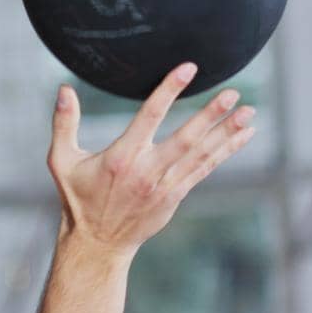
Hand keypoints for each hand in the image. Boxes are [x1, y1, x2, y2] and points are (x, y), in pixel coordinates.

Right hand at [46, 64, 256, 261]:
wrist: (98, 243)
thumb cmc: (78, 198)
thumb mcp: (61, 162)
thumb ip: (64, 124)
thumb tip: (64, 89)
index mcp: (121, 158)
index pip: (149, 117)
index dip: (169, 91)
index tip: (188, 69)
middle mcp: (147, 172)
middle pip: (185, 139)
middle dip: (211, 115)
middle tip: (233, 93)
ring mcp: (165, 186)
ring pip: (201, 154)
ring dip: (227, 132)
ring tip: (249, 112)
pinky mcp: (175, 195)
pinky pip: (205, 168)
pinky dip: (226, 150)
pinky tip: (245, 134)